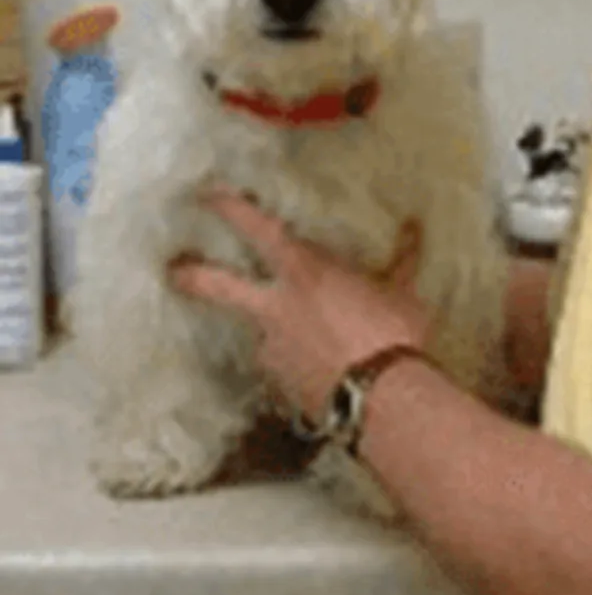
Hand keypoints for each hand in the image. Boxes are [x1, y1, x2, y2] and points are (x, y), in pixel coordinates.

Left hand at [168, 188, 429, 426]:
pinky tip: (319, 372)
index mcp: (304, 271)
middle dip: (189, 275)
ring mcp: (271, 349)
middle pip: (216, 286)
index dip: (228, 207)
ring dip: (273, 332)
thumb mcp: (402, 292)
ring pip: (258, 332)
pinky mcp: (278, 385)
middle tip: (173, 268)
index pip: (256, 228)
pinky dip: (295, 366)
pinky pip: (281, 368)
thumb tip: (415, 231)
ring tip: (307, 342)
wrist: (384, 400)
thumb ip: (401, 260)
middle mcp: (276, 306)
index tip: (207, 194)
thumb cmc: (393, 334)